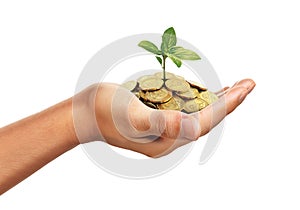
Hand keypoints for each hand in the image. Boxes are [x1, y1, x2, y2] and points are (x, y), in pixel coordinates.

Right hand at [74, 79, 254, 157]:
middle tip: (248, 84)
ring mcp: (163, 127)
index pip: (203, 123)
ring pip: (197, 113)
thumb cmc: (104, 113)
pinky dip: (198, 98)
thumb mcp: (130, 116)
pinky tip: (204, 92)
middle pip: (206, 119)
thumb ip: (159, 123)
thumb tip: (189, 127)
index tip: (244, 89)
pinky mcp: (157, 117)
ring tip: (234, 87)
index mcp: (166, 140)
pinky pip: (184, 108)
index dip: (225, 106)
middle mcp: (168, 137)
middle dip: (228, 102)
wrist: (86, 113)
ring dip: (217, 100)